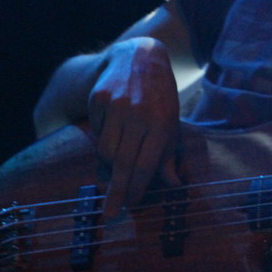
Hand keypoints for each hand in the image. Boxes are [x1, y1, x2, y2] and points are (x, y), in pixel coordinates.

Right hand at [89, 37, 181, 217]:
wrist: (140, 58)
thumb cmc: (160, 98)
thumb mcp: (172, 123)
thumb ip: (169, 155)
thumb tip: (175, 185)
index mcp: (162, 122)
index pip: (146, 165)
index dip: (138, 188)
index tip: (132, 205)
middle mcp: (139, 114)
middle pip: (123, 162)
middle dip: (117, 190)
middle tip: (110, 213)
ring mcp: (116, 105)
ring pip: (105, 149)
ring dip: (108, 165)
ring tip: (113, 170)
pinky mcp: (98, 98)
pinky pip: (95, 131)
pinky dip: (101, 139)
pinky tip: (110, 133)